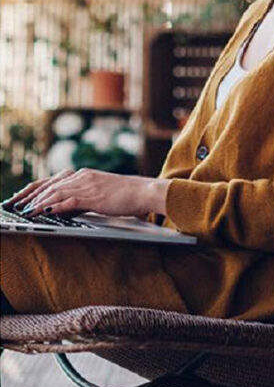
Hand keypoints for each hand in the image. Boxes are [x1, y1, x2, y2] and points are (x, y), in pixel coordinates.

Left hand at [3, 168, 169, 219]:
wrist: (144, 191)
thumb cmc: (126, 195)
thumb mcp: (100, 194)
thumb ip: (83, 197)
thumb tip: (65, 208)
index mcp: (83, 174)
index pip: (52, 181)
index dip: (35, 190)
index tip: (21, 198)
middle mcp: (82, 176)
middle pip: (49, 185)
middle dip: (30, 196)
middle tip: (15, 205)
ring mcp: (87, 184)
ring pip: (55, 192)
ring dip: (38, 203)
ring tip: (25, 211)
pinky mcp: (93, 195)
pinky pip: (68, 200)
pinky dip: (54, 206)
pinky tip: (45, 212)